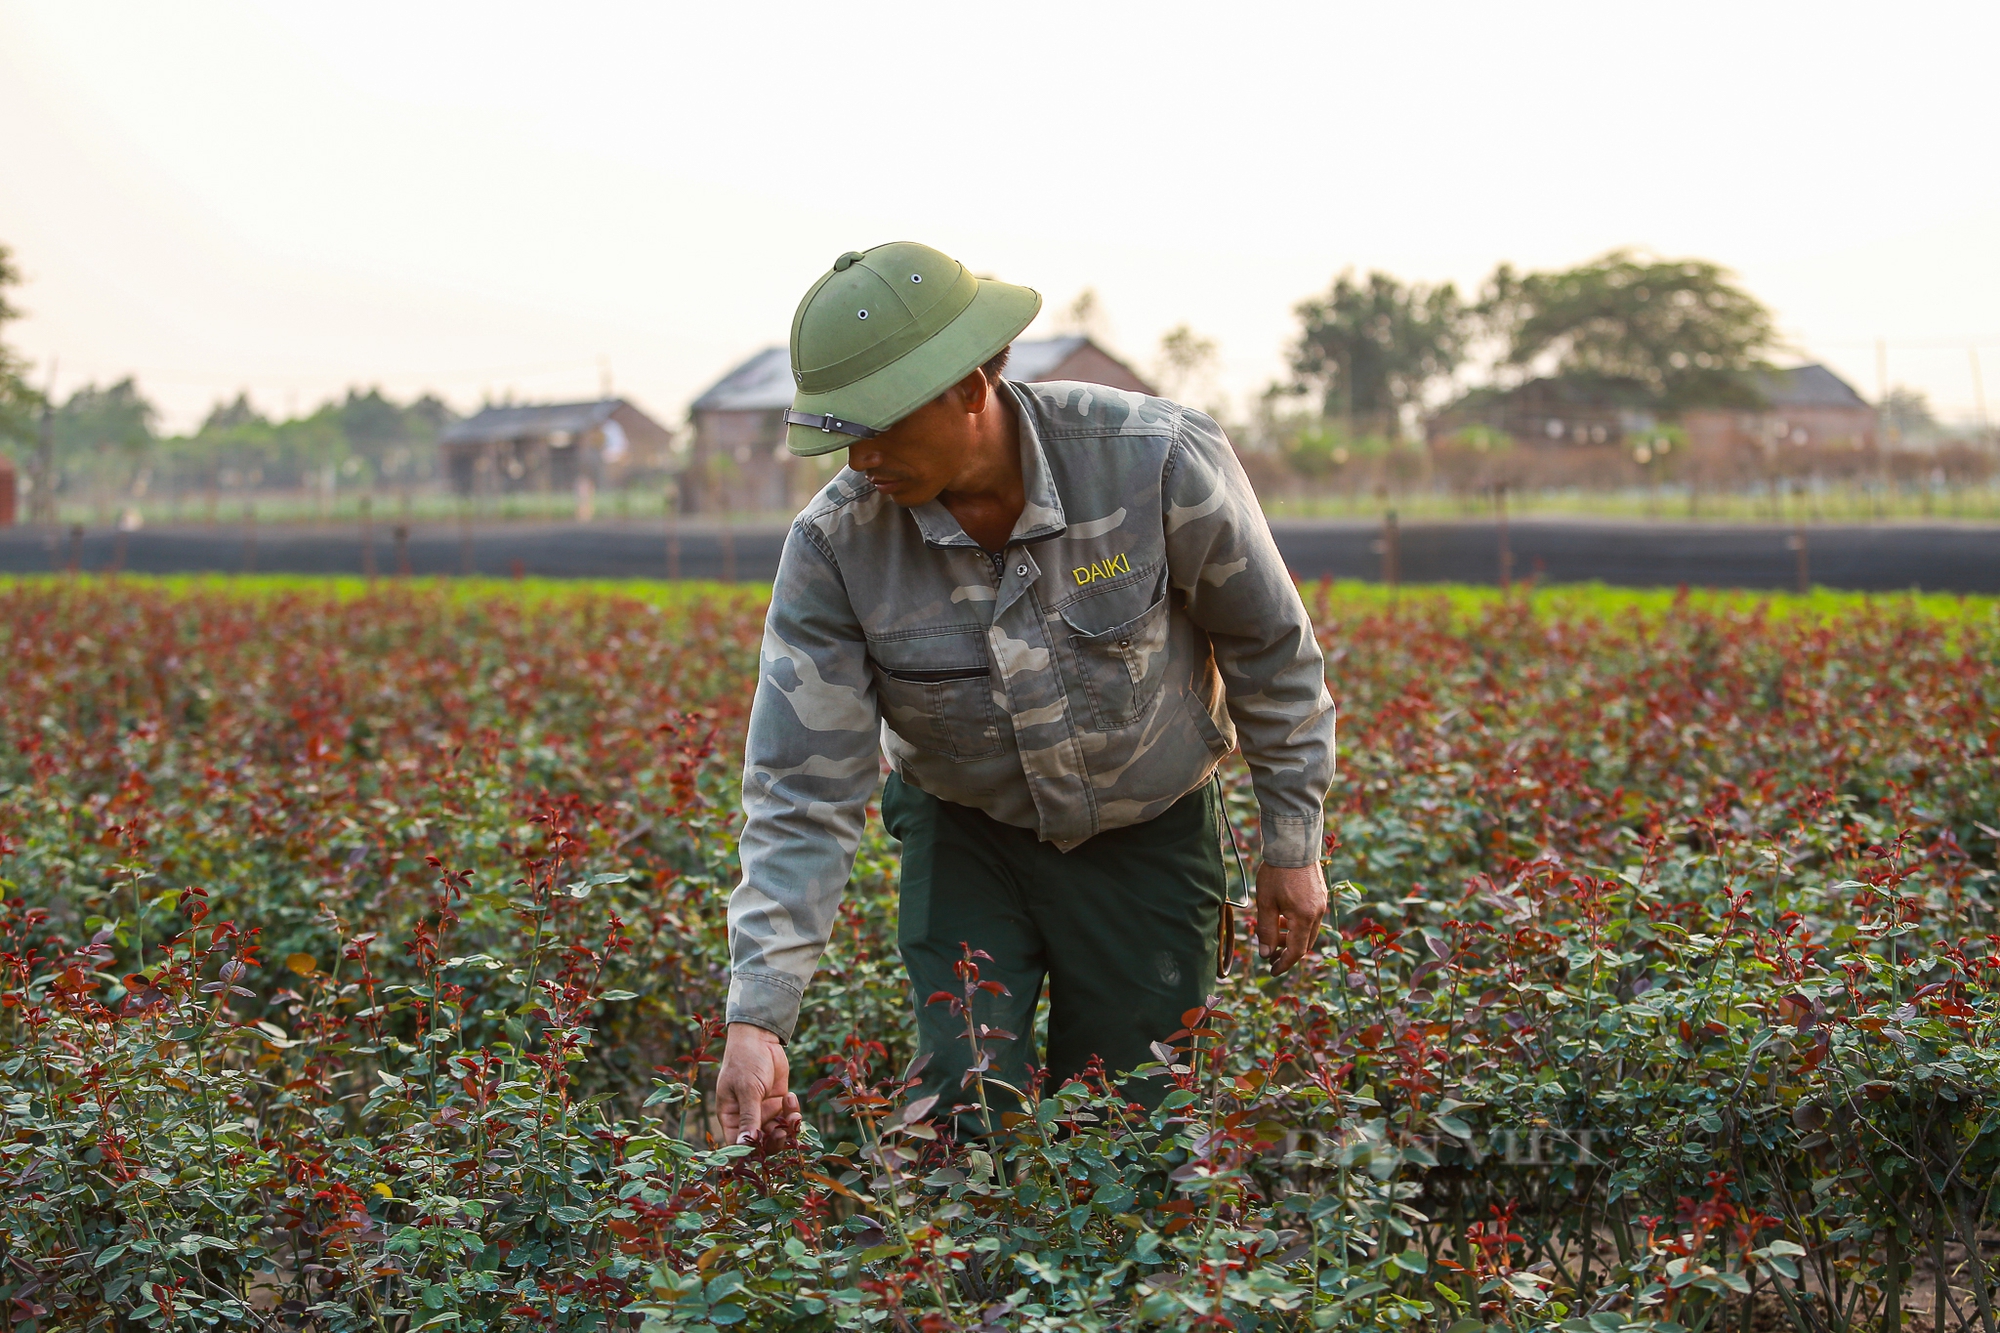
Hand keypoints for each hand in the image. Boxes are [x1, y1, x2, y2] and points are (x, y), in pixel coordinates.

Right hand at [715, 1022, 800, 1144]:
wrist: (759, 1038)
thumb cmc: (745, 1061)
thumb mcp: (747, 1089)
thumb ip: (748, 1117)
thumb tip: (744, 1145)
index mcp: (731, 1117)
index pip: (738, 1144)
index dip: (750, 1151)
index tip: (764, 1149)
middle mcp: (746, 1117)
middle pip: (760, 1143)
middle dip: (774, 1141)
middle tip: (783, 1133)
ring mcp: (763, 1110)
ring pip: (776, 1132)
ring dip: (786, 1127)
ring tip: (793, 1114)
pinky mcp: (777, 1102)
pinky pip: (787, 1117)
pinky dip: (792, 1112)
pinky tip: (791, 1096)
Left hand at [1254, 862, 1326, 974]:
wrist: (1293, 844)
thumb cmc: (1277, 872)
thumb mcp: (1266, 903)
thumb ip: (1266, 930)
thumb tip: (1266, 954)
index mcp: (1305, 918)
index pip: (1297, 951)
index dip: (1284, 963)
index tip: (1272, 971)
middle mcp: (1318, 913)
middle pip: (1305, 943)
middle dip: (1288, 951)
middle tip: (1270, 953)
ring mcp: (1321, 903)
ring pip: (1309, 930)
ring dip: (1292, 936)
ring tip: (1274, 931)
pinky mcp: (1320, 895)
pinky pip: (1311, 918)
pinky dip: (1298, 923)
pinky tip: (1283, 916)